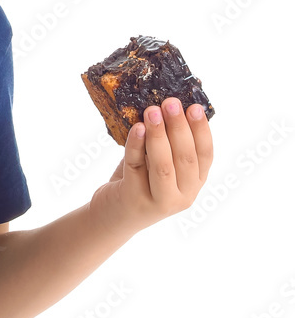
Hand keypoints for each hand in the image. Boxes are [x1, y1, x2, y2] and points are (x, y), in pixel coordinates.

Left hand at [90, 97, 213, 234]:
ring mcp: (160, 201)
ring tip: (152, 110)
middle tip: (171, 103)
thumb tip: (163, 107)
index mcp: (194, 183)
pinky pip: (136, 166)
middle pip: (186, 158)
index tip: (195, 107)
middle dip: (179, 127)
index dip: (202, 130)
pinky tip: (137, 127)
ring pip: (163, 165)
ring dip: (159, 134)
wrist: (112, 215)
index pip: (205, 155)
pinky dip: (136, 144)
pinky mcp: (135, 199)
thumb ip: (165, 144)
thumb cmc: (137, 182)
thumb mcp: (156, 164)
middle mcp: (183, 196)